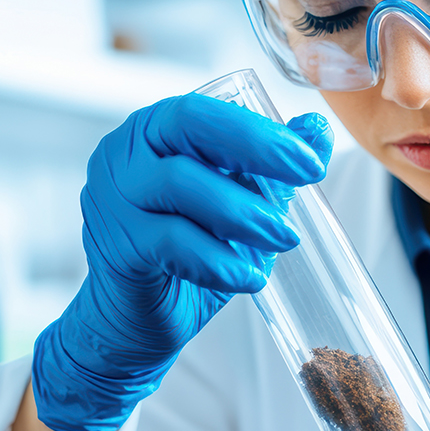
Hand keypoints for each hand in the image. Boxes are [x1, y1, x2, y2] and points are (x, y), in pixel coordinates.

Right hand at [32, 94, 332, 430]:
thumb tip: (317, 130)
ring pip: (178, 183)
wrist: (135, 320)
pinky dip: (219, 260)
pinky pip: (170, 243)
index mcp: (156, 132)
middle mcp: (125, 154)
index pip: (205, 110)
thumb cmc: (188, 253)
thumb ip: (276, 168)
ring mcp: (112, 199)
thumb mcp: (242, 206)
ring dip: (244, 212)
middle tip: (307, 179)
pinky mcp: (116, 247)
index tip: (310, 160)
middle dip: (257, 148)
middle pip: (186, 125)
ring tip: (284, 238)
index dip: (261, 129)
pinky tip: (250, 277)